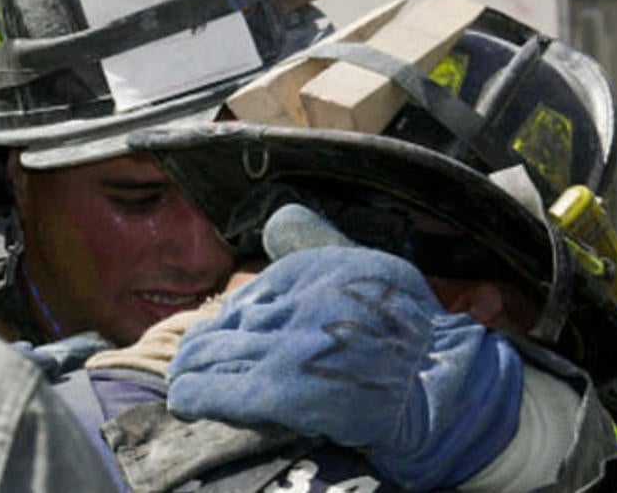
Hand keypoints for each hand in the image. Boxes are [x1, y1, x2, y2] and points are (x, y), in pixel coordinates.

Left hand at [167, 237, 522, 489]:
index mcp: (308, 273)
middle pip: (224, 325)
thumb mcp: (362, 265)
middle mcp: (290, 305)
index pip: (247, 296)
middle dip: (200, 345)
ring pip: (214, 356)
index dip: (229, 318)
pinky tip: (184, 400)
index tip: (219, 330)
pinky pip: (220, 391)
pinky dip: (195, 395)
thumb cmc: (404, 325)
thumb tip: (278, 217)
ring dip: (191, 369)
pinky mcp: (279, 391)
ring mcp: (283, 350)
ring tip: (181, 378)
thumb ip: (317, 243)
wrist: (434, 380)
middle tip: (186, 358)